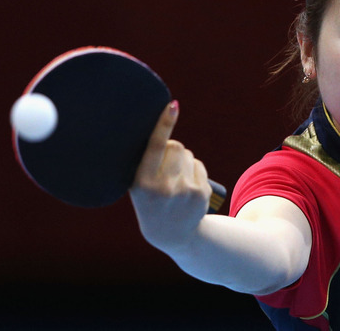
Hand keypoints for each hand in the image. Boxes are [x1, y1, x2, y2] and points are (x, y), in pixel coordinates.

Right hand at [130, 101, 211, 252]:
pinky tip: (186, 187)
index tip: (172, 106)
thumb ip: (144, 163)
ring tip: (174, 180)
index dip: (164, 124)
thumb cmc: (151, 203)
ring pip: (188, 154)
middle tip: (164, 166)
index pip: (156, 147)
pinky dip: (193, 170)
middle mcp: (164, 187)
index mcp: (143, 184)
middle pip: (176, 146)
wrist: (173, 234)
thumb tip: (160, 128)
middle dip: (171, 149)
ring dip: (182, 160)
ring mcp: (185, 190)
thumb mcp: (138, 188)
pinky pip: (198, 165)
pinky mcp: (201, 192)